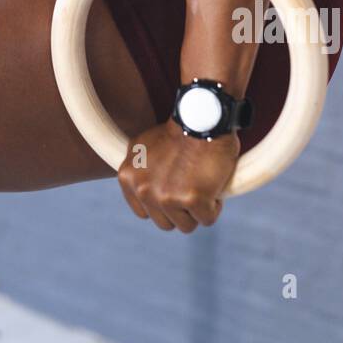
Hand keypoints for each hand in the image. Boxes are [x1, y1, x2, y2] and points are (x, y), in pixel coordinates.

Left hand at [117, 117, 240, 232]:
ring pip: (186, 225)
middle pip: (165, 222)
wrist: (200, 117)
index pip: (145, 212)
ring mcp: (166, 196)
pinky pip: (207, 219)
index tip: (174, 188)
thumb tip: (134, 185)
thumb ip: (136, 169)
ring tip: (200, 184)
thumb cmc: (177, 131)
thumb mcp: (142, 146)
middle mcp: (143, 190)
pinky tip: (212, 184)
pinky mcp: (192, 200)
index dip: (163, 204)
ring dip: (196, 210)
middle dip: (180, 209)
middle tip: (190, 185)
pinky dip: (214, 206)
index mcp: (128, 177)